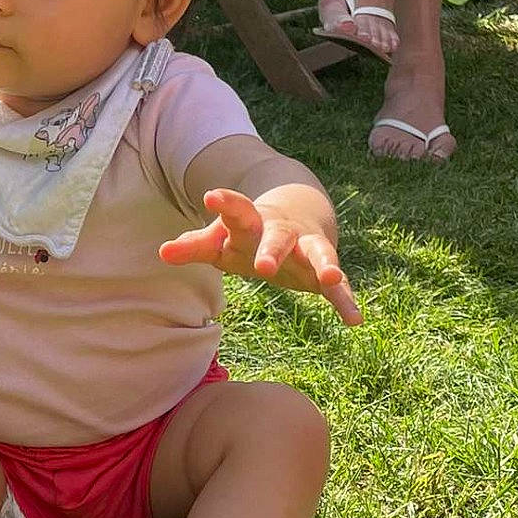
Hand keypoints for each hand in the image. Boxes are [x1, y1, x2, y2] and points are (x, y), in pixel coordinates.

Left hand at [160, 189, 361, 324]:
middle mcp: (282, 232)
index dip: (226, 204)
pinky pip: (338, 287)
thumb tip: (162, 252)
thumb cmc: (248, 233)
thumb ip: (195, 246)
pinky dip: (346, 301)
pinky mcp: (323, 269)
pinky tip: (355, 320)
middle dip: (271, 250)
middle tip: (263, 266)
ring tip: (331, 278)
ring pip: (318, 253)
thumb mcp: (221, 239)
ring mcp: (307, 248)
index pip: (237, 211)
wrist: (298, 214)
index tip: (211, 196)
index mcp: (252, 222)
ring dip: (325, 264)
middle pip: (277, 237)